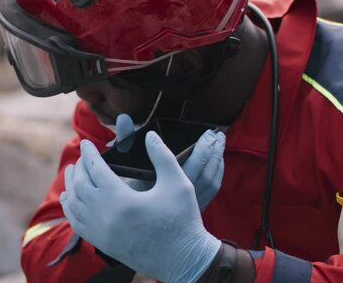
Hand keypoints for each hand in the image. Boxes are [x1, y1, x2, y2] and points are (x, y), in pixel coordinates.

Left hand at [60, 133, 220, 282]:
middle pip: (81, 186)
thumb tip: (150, 136)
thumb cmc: (182, 220)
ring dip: (70, 186)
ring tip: (72, 173)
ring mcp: (102, 233)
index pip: (96, 170)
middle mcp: (106, 217)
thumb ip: (162, 156)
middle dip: (79, 168)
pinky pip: (77, 225)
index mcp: (122, 200)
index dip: (89, 154)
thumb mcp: (178, 183)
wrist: (183, 259)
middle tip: (82, 156)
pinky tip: (70, 200)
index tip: (86, 143)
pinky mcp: (103, 244)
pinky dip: (70, 209)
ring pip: (74, 206)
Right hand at [110, 114, 225, 209]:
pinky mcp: (196, 209)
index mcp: (157, 187)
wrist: (139, 223)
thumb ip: (124, 140)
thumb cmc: (131, 195)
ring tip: (219, 140)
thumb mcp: (123, 169)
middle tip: (211, 133)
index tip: (175, 131)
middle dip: (206, 149)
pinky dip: (218, 171)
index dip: (174, 145)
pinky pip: (212, 188)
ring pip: (209, 179)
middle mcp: (175, 198)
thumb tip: (124, 119)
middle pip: (198, 170)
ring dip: (216, 157)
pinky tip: (218, 159)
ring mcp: (188, 206)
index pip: (169, 162)